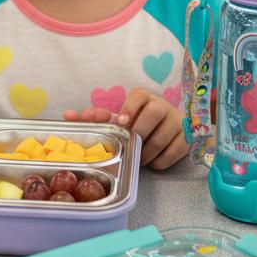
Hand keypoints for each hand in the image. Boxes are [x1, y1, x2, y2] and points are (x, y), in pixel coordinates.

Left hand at [63, 87, 188, 169]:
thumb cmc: (142, 123)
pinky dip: (159, 161)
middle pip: (154, 113)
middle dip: (139, 134)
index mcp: (145, 97)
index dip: (130, 107)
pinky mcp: (188, 138)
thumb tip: (68, 116)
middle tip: (130, 147)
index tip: (121, 121)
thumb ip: (99, 118)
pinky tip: (153, 161)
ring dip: (146, 152)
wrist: (176, 129)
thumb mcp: (123, 118)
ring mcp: (178, 122)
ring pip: (162, 137)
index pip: (139, 95)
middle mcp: (163, 105)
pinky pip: (172, 152)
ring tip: (138, 159)